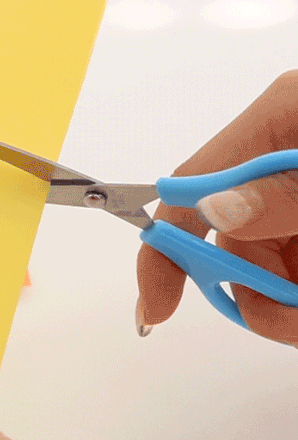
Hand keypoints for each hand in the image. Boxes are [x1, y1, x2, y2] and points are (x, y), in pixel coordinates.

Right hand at [137, 71, 297, 342]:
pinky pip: (291, 276)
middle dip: (253, 288)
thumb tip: (216, 210)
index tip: (156, 306)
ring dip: (285, 304)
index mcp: (278, 122)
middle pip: (230, 240)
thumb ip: (284, 190)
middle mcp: (281, 160)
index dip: (165, 249)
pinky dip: (297, 301)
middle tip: (289, 316)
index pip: (188, 187)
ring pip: (266, 267)